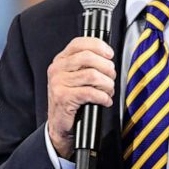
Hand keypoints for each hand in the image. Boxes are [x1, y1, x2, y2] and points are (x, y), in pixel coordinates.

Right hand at [47, 37, 115, 158]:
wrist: (60, 125)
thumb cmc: (72, 100)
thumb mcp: (75, 77)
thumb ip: (86, 64)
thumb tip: (108, 58)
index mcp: (61, 60)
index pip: (79, 43)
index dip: (98, 45)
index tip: (109, 54)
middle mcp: (57, 69)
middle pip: (88, 57)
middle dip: (106, 67)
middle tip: (111, 77)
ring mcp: (58, 83)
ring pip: (92, 75)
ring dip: (107, 84)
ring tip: (109, 90)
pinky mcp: (63, 97)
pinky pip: (90, 92)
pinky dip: (103, 97)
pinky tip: (105, 101)